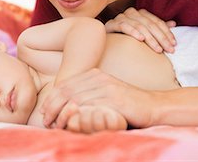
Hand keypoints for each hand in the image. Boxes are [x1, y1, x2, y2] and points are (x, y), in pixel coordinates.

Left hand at [40, 68, 155, 128]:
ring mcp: (107, 88)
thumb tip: (67, 103)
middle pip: (67, 90)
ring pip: (75, 99)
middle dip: (53, 105)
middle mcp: (99, 78)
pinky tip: (69, 124)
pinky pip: (89, 107)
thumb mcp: (105, 92)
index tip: (45, 111)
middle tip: (45, 119)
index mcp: (95, 74)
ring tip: (53, 124)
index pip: (66, 84)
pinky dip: (76, 116)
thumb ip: (89, 93)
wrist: (153, 106)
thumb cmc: (127, 103)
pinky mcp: (114, 100)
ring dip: (61, 113)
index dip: (52, 97)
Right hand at [105, 7, 175, 52]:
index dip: (167, 32)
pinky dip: (133, 32)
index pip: (156, 21)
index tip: (174, 44)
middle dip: (161, 38)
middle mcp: (131, 13)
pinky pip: (124, 26)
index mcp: (140, 13)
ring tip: (157, 49)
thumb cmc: (127, 39)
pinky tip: (140, 39)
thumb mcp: (144, 34)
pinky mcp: (111, 24)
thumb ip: (157, 29)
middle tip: (169, 50)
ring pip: (139, 25)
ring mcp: (120, 17)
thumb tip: (173, 23)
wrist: (106, 43)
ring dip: (150, 38)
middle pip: (149, 24)